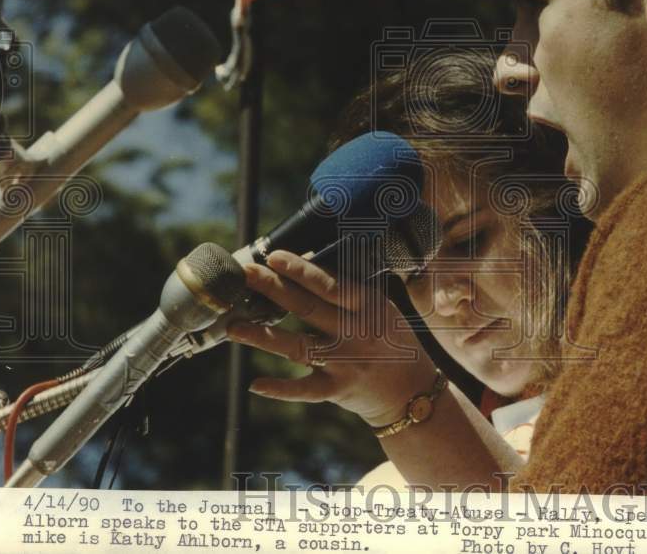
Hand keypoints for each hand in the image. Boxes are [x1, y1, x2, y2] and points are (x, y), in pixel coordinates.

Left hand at [227, 250, 437, 427]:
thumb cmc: (392, 340)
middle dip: (273, 289)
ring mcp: (346, 362)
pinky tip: (254, 384)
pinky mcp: (338, 389)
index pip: (330, 285)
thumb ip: (349, 293)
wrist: (413, 390)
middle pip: (307, 308)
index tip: (274, 256)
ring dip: (262, 336)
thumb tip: (308, 267)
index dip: (301, 270)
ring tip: (233, 327)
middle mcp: (356, 332)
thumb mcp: (382, 309)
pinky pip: (305, 389)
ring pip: (298, 347)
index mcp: (368, 306)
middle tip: (245, 274)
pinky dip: (280, 388)